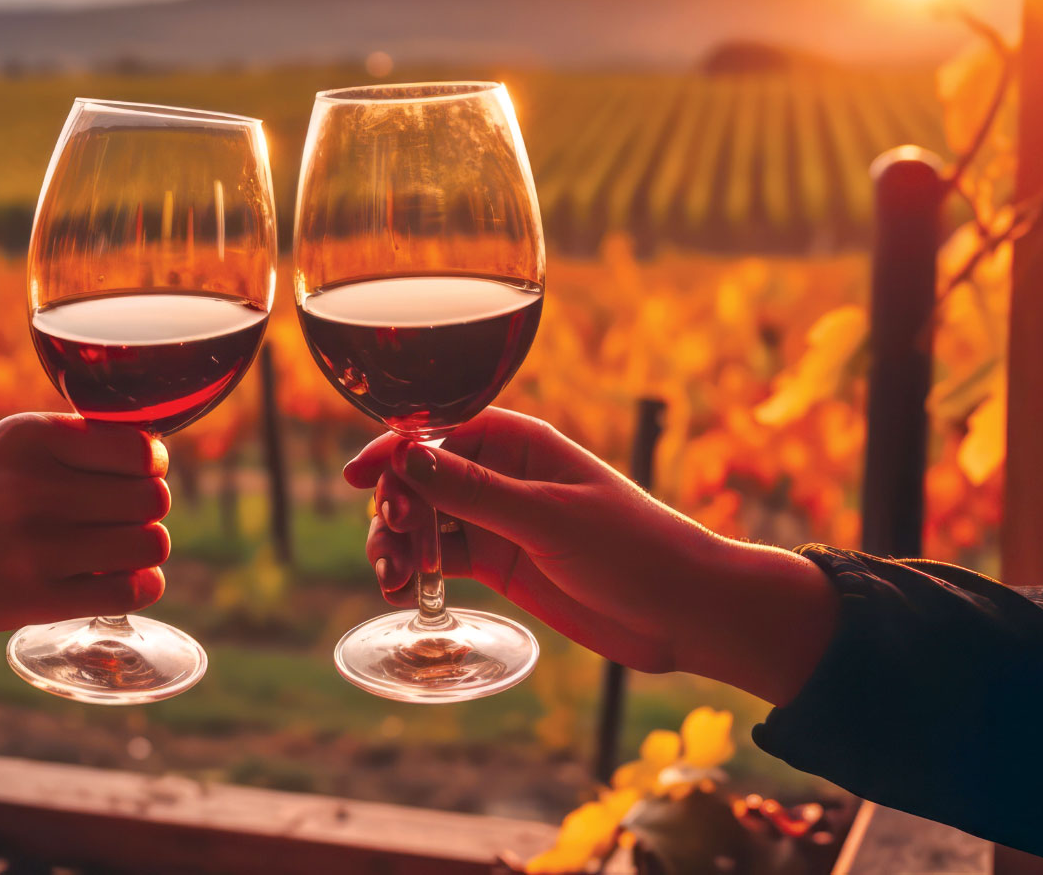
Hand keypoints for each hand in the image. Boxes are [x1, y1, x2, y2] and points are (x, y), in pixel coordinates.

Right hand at [0, 413, 170, 637]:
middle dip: (148, 510)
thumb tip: (155, 458)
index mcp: (30, 437)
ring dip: (146, 549)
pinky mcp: (32, 600)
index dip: (149, 466)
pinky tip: (124, 581)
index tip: (135, 476)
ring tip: (121, 550)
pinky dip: (140, 587)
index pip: (140, 449)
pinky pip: (127, 592)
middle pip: (150, 499)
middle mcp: (33, 487)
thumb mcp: (4, 448)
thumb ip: (72, 446)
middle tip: (124, 519)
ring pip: (148, 544)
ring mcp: (33, 547)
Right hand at [346, 408, 836, 705]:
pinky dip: (416, 572)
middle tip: (393, 543)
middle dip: (393, 506)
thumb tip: (405, 457)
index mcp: (518, 442)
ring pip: (423, 521)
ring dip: (396, 543)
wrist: (685, 610)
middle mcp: (501, 474)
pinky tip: (405, 591)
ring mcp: (498, 519)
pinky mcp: (500, 562)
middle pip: (419, 478)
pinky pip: (440, 558)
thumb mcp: (547, 517)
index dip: (393, 452)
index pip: (436, 432)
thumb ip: (472, 490)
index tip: (357, 479)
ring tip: (393, 578)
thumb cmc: (632, 548)